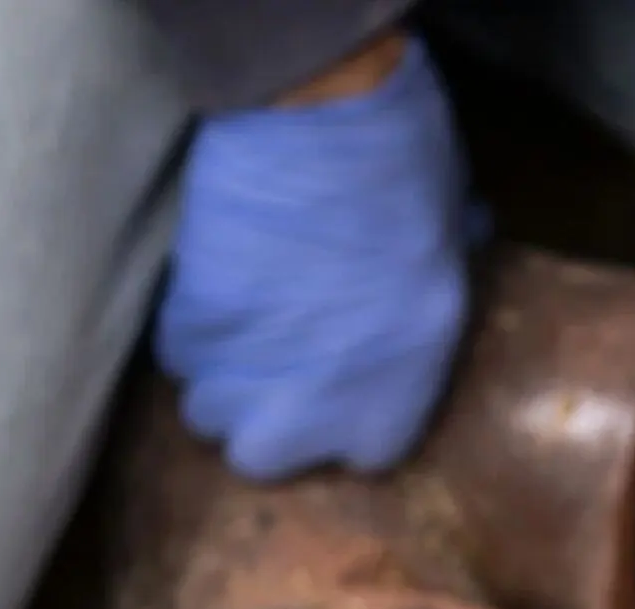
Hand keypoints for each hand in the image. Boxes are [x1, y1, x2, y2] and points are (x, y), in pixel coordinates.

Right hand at [154, 34, 470, 481]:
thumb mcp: (456, 251)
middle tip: (279, 369)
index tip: (347, 382)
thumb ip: (436, 292)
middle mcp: (313, 407)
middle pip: (263, 457)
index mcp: (398, 396)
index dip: (350, 417)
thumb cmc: (410, 179)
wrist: (317, 125)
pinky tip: (216, 292)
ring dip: (222, 381)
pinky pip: (178, 356)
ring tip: (244, 332)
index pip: (366, 457)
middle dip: (263, 421)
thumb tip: (450, 264)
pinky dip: (192, 334)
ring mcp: (242, 373)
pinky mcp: (187, 326)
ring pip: (207, 413)